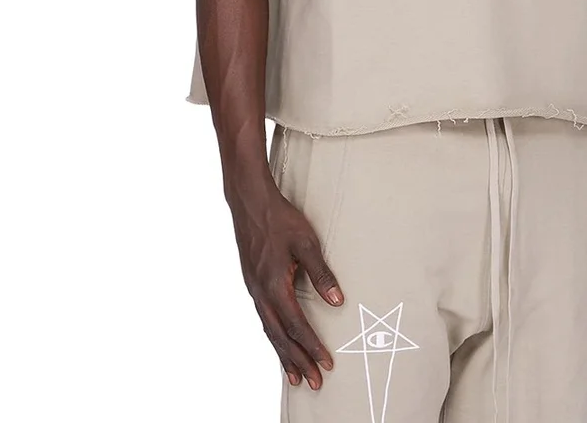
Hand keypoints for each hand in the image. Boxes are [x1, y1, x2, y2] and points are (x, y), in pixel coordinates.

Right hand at [228, 182, 344, 390]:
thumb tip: (338, 301)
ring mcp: (254, 290)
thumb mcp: (306, 242)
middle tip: (314, 383)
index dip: (313, 347)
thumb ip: (322, 273)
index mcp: (275, 286)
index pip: (297, 326)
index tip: (327, 364)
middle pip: (281, 337)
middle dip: (298, 361)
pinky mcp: (252, 283)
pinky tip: (278, 341)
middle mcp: (262, 294)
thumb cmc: (279, 219)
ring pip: (269, 331)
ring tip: (295, 375)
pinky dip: (273, 337)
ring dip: (283, 354)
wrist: (249, 202)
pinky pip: (263, 319)